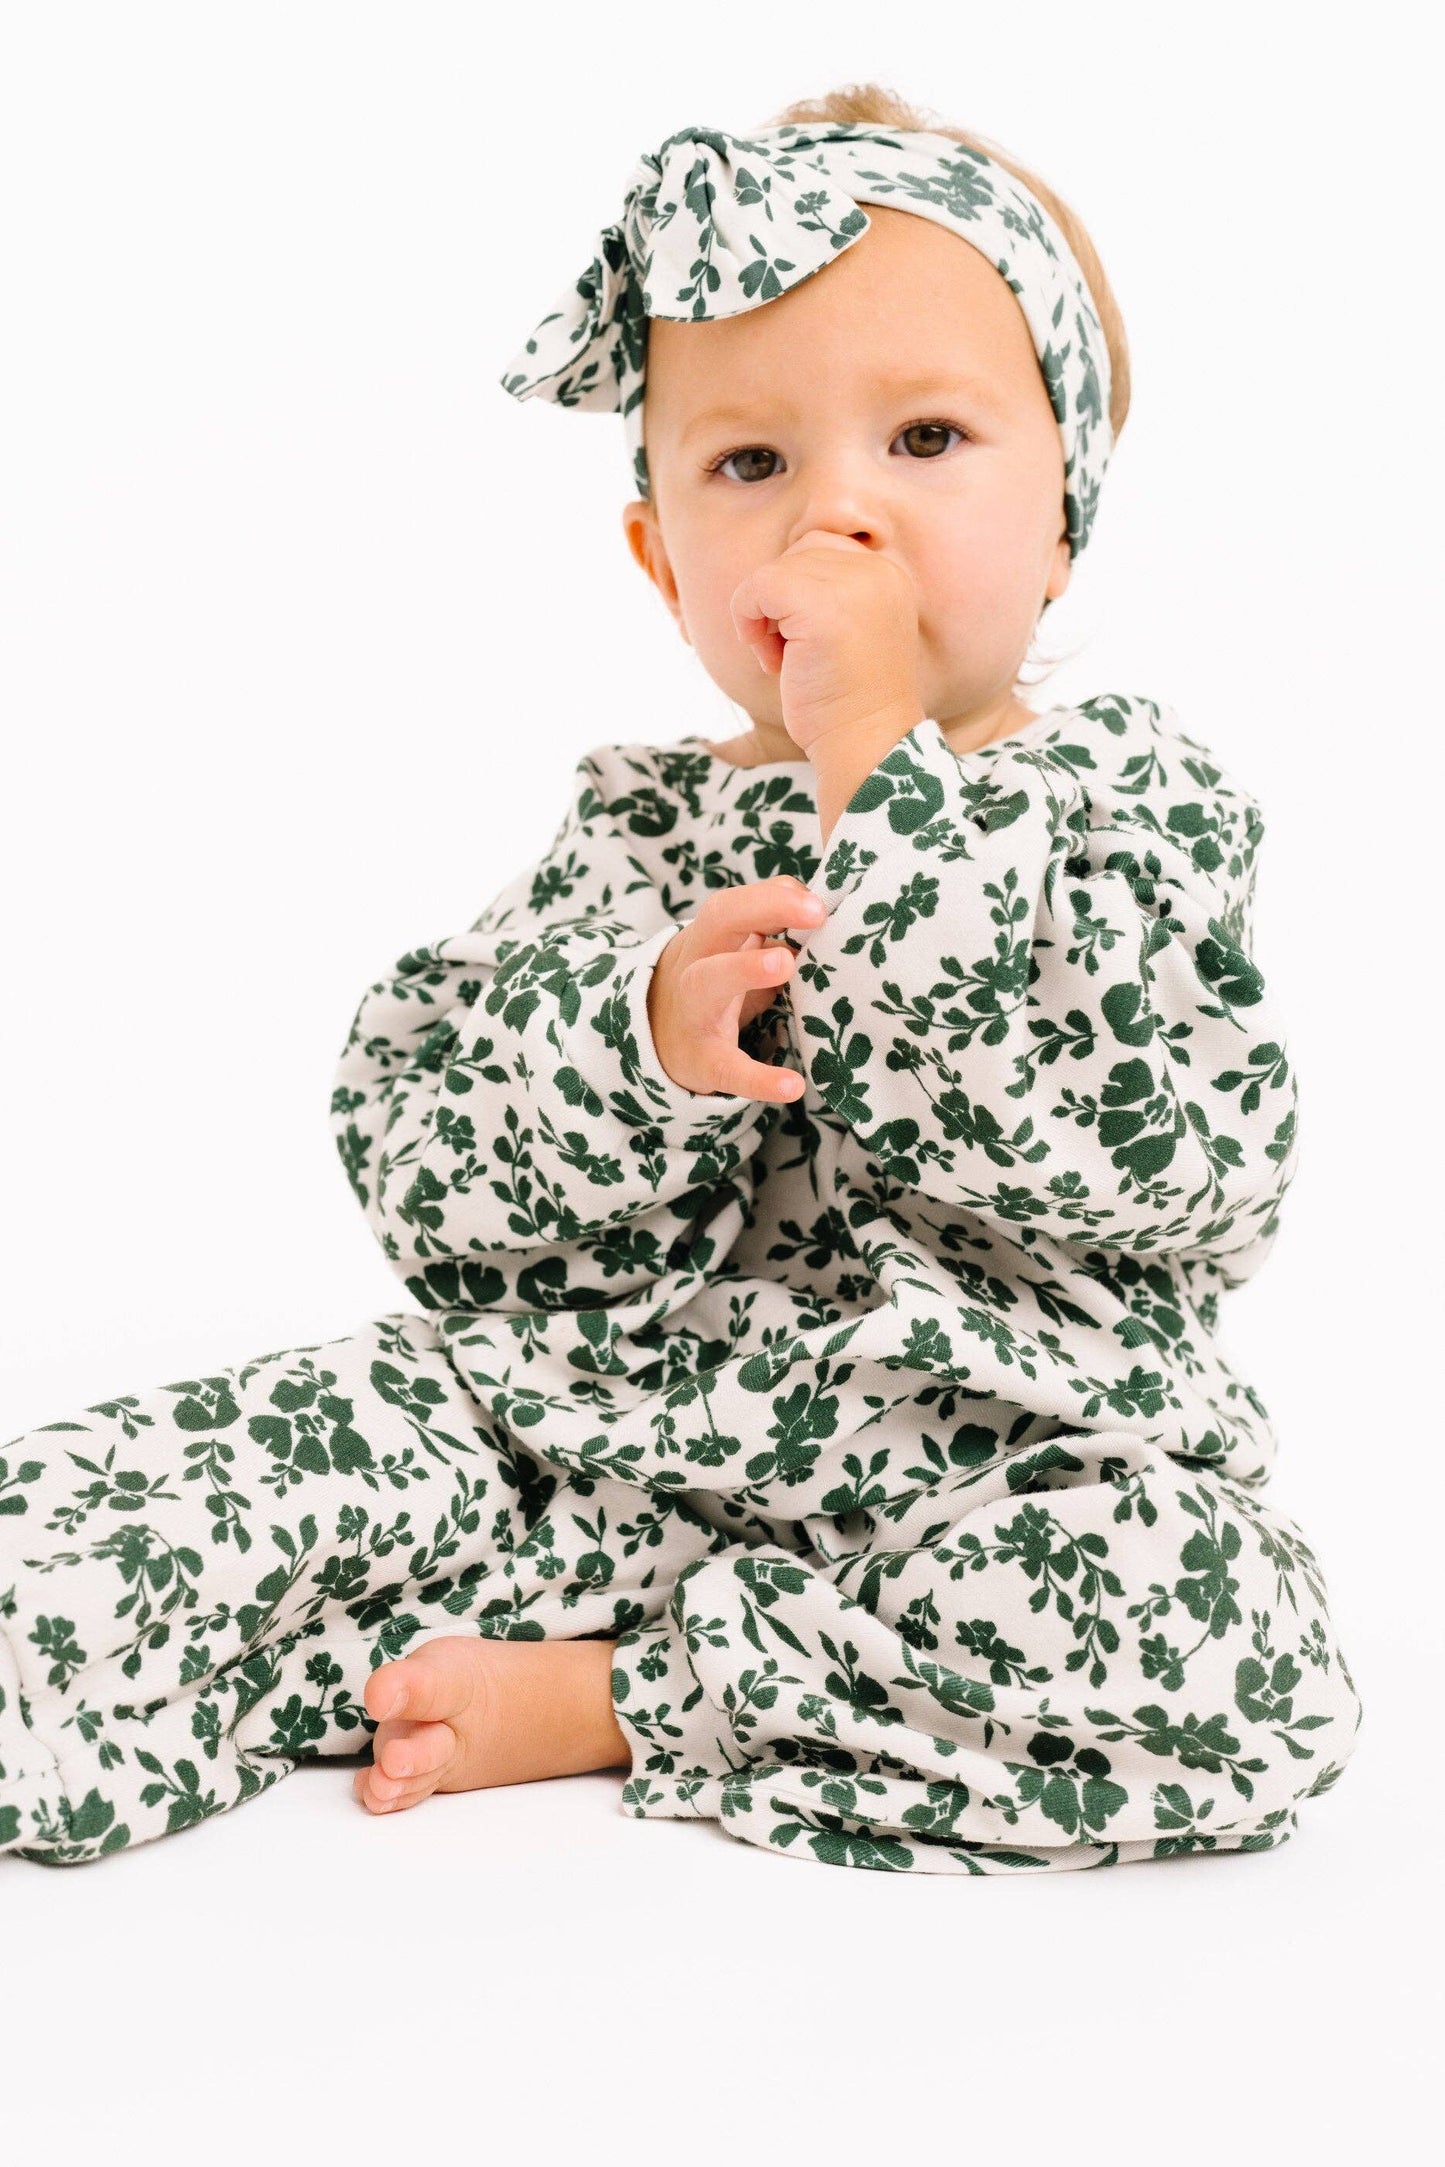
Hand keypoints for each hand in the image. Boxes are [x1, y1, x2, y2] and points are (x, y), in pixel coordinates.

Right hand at [647, 874, 826, 1103]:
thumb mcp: (732, 956)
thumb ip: (771, 929)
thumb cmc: (711, 988)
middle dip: (762, 909)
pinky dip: (759, 1079)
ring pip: (708, 981)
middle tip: (815, 913)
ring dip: (745, 968)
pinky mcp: (704, 1060)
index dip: (773, 896)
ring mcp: (696, 1012)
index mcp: (710, 938)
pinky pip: (728, 1068)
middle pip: (719, 921)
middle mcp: (697, 965)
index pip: (736, 902)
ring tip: (786, 964)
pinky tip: (792, 1086)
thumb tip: (818, 905)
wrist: (654, 1043)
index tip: (818, 900)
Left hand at [728, 529, 924, 757]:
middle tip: (793, 655)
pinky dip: (747, 620)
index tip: (809, 640)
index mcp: (888, 576)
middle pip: (798, 554)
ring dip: (765, 616)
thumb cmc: (847, 702)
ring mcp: (851, 585)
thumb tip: (770, 578)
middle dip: (782, 602)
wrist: (865, 744)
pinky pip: (757, 586)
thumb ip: (826, 592)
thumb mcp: (848, 632)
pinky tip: (771, 661)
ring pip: (776, 571)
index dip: (799, 591)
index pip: (822, 549)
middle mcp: (877, 571)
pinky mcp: (818, 606)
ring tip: (786, 660)